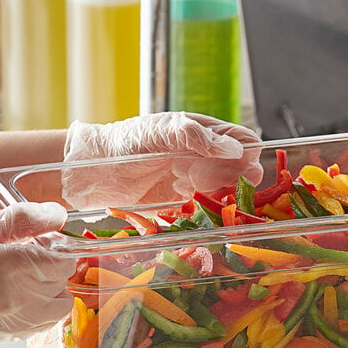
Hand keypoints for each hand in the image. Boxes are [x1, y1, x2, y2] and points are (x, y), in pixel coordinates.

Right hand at [0, 203, 75, 342]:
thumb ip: (25, 219)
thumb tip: (57, 214)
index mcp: (15, 266)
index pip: (64, 260)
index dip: (56, 249)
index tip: (43, 245)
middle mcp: (23, 296)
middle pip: (63, 278)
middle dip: (51, 266)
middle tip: (28, 260)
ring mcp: (22, 319)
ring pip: (62, 302)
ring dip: (53, 289)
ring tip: (28, 280)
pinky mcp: (18, 335)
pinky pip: (49, 321)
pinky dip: (45, 308)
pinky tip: (24, 297)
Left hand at [62, 111, 262, 209]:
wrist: (96, 170)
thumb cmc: (127, 142)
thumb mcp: (162, 131)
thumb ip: (196, 137)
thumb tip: (236, 150)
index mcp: (204, 134)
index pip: (242, 142)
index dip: (251, 155)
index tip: (249, 171)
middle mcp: (204, 158)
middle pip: (239, 170)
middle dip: (244, 181)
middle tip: (236, 192)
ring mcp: (195, 181)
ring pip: (227, 192)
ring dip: (230, 200)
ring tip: (223, 206)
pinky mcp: (183, 203)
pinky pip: (207, 209)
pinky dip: (212, 213)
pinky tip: (208, 216)